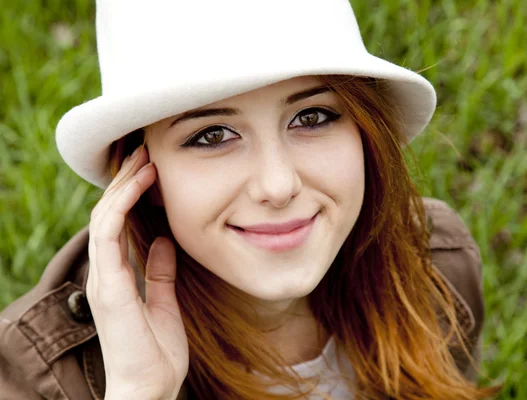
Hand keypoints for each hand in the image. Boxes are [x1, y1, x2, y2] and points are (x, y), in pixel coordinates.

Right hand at [87, 145, 188, 399]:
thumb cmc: (156, 350)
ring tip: (142, 159)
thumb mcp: (165, 300)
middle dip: (126, 181)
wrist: (150, 388)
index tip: (150, 168)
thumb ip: (160, 271)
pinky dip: (120, 207)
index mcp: (118, 275)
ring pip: (105, 217)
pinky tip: (136, 185)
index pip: (119, 223)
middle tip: (144, 151)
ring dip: (122, 186)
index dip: (131, 194)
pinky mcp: (109, 286)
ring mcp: (104, 278)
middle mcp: (106, 272)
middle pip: (109, 214)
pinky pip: (108, 236)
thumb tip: (165, 241)